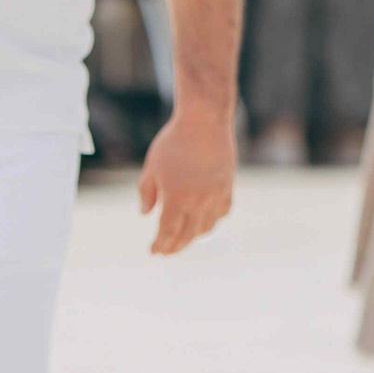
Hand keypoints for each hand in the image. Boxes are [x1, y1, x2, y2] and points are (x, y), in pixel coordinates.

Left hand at [138, 108, 235, 255]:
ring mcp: (216, 195)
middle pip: (187, 235)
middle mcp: (198, 201)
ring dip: (193, 237)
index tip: (153, 251)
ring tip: (183, 239)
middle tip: (165, 251)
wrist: (204, 121)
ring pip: (206, 227)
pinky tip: (204, 221)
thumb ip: (147, 193)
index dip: (160, 245)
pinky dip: (212, 221)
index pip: (167, 232)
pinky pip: (221, 213)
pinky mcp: (227, 186)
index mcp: (176, 198)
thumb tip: (146, 214)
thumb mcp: (152, 167)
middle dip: (174, 246)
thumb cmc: (174, 141)